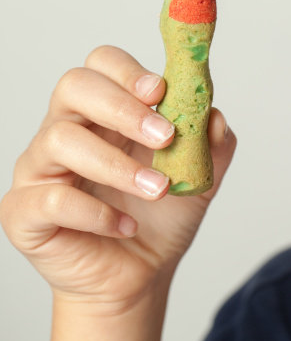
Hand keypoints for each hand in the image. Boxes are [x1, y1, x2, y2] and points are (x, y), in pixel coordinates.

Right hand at [0, 45, 236, 311]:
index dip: (128, 71)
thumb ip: (212, 144)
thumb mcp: (200, 178)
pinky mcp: (25, 211)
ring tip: (158, 190)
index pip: (102, 65)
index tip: (161, 91)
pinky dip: (96, 212)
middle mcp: (68, 130)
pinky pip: (50, 198)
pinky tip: (126, 226)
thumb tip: (215, 116)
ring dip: (118, 165)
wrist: (141, 275)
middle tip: (165, 137)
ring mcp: (41, 169)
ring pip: (61, 139)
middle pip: (74, 86)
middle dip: (123, 108)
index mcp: (108, 113)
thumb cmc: (161, 218)